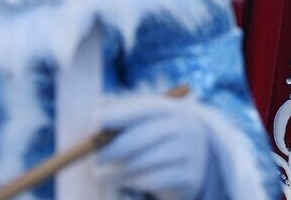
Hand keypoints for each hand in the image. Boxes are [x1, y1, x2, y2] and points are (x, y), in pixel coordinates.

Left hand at [97, 93, 211, 199]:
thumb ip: (123, 117)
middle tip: (95, 159)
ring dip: (116, 171)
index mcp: (173, 108)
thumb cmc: (158, 138)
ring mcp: (190, 152)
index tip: (96, 120)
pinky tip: (120, 181)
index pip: (146, 108)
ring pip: (144, 162)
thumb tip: (95, 115)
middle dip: (114, 148)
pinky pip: (152, 181)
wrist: (195, 160)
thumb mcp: (146, 122)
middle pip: (144, 136)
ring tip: (100, 175)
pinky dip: (131, 182)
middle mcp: (185, 127)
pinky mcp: (189, 176)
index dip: (120, 113)